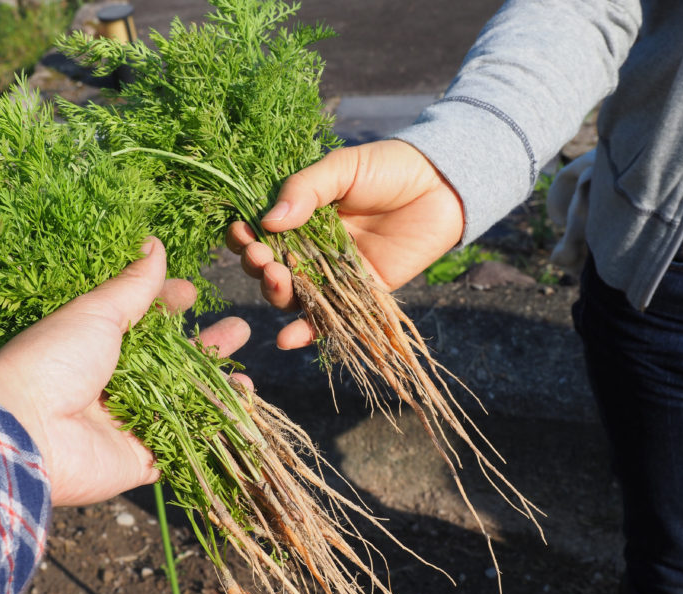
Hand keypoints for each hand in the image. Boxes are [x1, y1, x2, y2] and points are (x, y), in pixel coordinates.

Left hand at [0, 238, 250, 506]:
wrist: (26, 432)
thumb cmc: (53, 361)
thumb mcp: (95, 312)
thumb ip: (132, 286)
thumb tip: (155, 243)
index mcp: (95, 344)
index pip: (142, 320)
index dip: (168, 305)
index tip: (193, 291)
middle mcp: (112, 383)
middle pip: (170, 362)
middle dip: (206, 346)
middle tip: (240, 329)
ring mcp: (127, 422)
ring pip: (182, 404)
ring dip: (215, 389)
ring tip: (248, 376)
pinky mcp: (138, 459)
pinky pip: (182, 446)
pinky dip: (210, 433)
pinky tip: (239, 413)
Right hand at [226, 139, 464, 348]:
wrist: (441, 184)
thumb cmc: (389, 167)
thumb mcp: (342, 169)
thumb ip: (305, 190)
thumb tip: (268, 220)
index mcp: (299, 216)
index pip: (259, 232)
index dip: (244, 238)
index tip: (241, 235)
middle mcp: (310, 248)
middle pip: (270, 268)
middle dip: (258, 266)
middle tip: (262, 258)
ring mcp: (333, 273)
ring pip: (293, 294)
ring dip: (277, 293)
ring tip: (277, 279)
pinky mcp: (361, 294)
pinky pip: (329, 318)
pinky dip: (306, 332)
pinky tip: (286, 338)